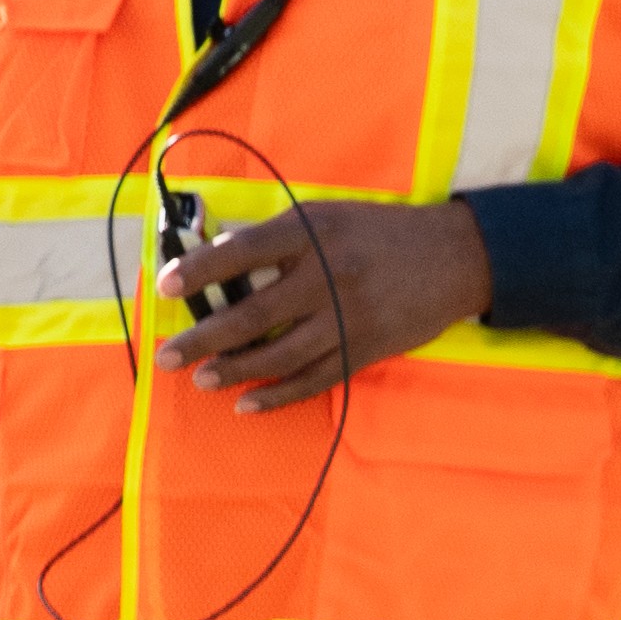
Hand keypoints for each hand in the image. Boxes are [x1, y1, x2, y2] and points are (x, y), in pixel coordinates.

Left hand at [156, 196, 487, 415]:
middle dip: (204, 337)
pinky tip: (248, 403)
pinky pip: (314, 379)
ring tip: (202, 378)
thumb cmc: (380, 232)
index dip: (200, 271)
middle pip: (253, 313)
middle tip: (167, 356)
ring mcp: (348, 318)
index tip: (164, 286)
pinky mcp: (365, 349)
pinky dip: (279, 394)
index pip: (243, 252)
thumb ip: (278, 238)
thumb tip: (217, 259)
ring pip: (280, 353)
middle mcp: (328, 276)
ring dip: (236, 370)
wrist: (455, 257)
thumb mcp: (328, 216)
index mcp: (313, 233)